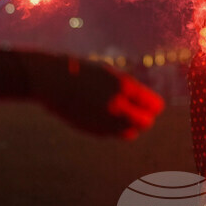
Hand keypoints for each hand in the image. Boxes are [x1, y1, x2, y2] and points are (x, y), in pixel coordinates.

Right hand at [32, 57, 164, 138]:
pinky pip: (113, 134)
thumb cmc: (82, 71)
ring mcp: (104, 120)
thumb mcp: (110, 74)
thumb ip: (129, 90)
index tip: (149, 103)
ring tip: (120, 113)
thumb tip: (149, 107)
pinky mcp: (93, 130)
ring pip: (131, 132)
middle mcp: (117, 105)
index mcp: (123, 86)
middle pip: (146, 123)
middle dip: (144, 118)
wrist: (51, 79)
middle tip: (139, 111)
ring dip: (130, 125)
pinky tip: (103, 115)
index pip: (154, 105)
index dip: (153, 104)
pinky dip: (114, 128)